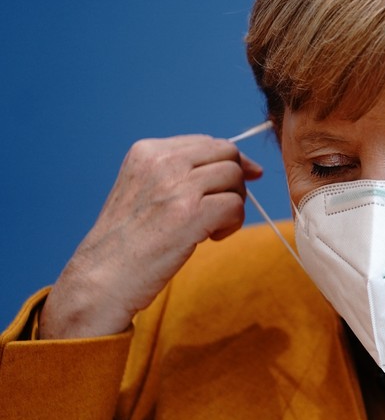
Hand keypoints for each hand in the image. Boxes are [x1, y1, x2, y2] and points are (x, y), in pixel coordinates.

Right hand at [40, 135, 262, 338]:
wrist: (101, 278)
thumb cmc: (128, 241)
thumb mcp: (144, 190)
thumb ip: (179, 173)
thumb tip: (237, 165)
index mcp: (147, 151)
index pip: (208, 142)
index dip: (232, 160)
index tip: (247, 176)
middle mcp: (161, 160)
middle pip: (228, 154)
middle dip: (237, 181)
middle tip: (224, 209)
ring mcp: (176, 185)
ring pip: (235, 178)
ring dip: (234, 204)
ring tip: (212, 228)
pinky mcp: (190, 212)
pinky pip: (235, 206)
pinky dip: (233, 224)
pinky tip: (211, 239)